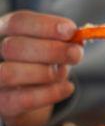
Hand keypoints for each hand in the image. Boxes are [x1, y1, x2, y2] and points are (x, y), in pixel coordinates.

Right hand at [0, 10, 83, 125]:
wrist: (28, 95)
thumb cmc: (41, 63)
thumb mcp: (53, 48)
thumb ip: (64, 41)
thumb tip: (77, 38)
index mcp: (4, 31)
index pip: (18, 22)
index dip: (45, 26)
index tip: (70, 31)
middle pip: (14, 47)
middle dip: (50, 50)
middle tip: (75, 54)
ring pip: (11, 73)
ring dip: (45, 72)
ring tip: (64, 72)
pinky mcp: (4, 103)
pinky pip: (25, 99)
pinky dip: (51, 93)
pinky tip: (69, 88)